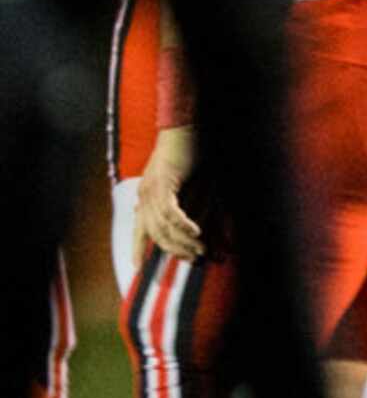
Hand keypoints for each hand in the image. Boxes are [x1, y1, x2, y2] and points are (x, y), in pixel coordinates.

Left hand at [134, 125, 204, 260]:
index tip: (137, 268)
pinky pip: (172, 212)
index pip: (138, 229)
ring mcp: (152, 189)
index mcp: (145, 197)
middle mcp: (144, 196)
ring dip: (183, 241)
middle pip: (155, 233)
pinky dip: (184, 224)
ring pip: (164, 226)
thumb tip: (190, 224)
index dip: (135, 250)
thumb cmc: (186, 153)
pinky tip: (196, 231)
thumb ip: (183, 202)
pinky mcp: (164, 183)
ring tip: (200, 249)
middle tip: (193, 259)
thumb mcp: (183, 183)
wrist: (184, 128)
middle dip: (174, 250)